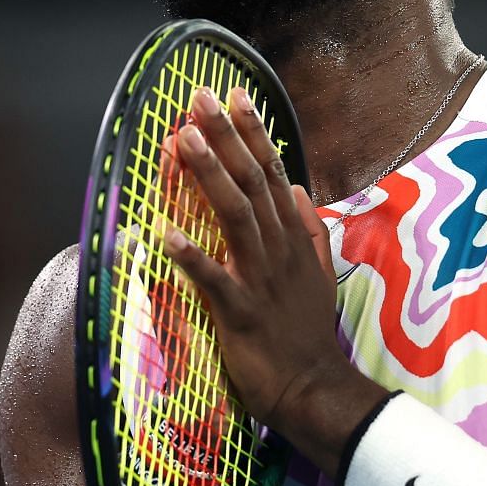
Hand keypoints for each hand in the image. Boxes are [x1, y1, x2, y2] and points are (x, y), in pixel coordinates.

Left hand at [160, 86, 361, 444]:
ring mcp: (261, 280)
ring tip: (185, 140)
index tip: (234, 95)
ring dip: (210, 176)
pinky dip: (193, 257)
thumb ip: (310, 229)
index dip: (252, 133)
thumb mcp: (319, 273)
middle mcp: (278, 251)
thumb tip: (299, 188)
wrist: (313, 390)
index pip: (273, 174)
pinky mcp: (242, 314)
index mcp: (293, 239)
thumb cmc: (306, 335)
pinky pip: (214, 281)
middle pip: (252, 183)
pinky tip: (167, 234)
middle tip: (200, 98)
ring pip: (236, 218)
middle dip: (226, 138)